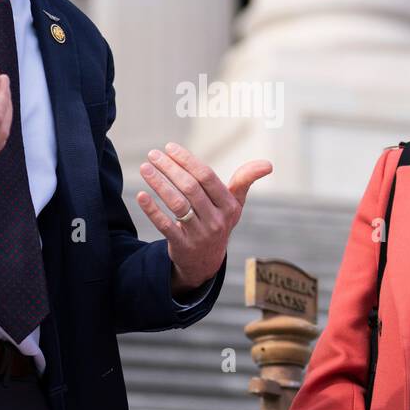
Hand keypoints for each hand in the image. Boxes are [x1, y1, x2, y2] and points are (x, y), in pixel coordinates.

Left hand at [135, 142, 272, 294]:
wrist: (206, 262)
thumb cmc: (219, 221)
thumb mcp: (235, 204)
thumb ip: (245, 180)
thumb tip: (268, 164)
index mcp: (229, 206)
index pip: (207, 177)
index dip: (187, 160)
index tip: (169, 147)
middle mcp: (216, 220)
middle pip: (190, 188)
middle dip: (170, 168)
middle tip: (152, 154)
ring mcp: (199, 234)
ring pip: (177, 204)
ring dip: (159, 184)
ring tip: (145, 168)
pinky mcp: (182, 246)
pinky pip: (165, 225)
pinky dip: (152, 209)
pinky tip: (141, 195)